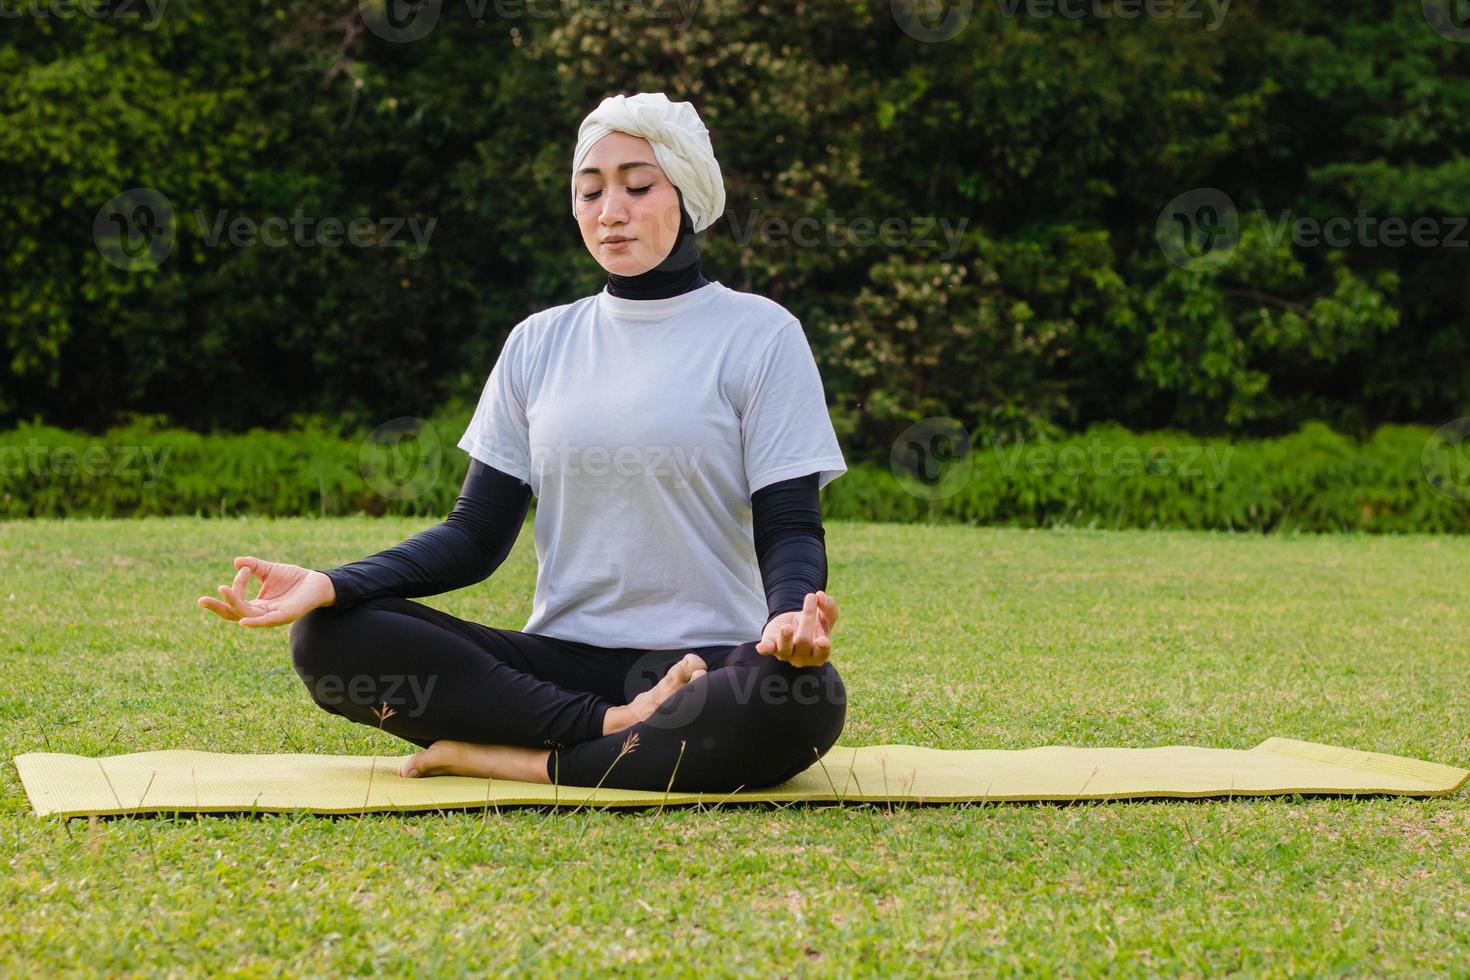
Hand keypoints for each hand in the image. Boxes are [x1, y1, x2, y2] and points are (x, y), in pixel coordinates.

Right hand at [196, 556, 334, 628]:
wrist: (319, 582)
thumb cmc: (294, 579)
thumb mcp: (269, 570)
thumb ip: (253, 566)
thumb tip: (236, 562)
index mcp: (257, 605)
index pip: (237, 599)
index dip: (236, 585)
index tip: (243, 569)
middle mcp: (263, 613)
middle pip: (235, 613)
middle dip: (218, 607)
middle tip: (201, 600)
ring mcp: (274, 616)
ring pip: (248, 614)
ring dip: (234, 604)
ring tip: (222, 593)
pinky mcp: (287, 615)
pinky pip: (269, 621)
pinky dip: (256, 622)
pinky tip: (244, 621)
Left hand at [755, 590, 838, 667]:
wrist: (795, 623)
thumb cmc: (815, 624)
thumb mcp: (826, 615)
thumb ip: (828, 606)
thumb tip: (820, 596)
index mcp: (819, 654)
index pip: (822, 652)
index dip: (822, 648)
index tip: (822, 640)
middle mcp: (803, 657)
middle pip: (804, 641)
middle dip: (808, 618)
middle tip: (811, 598)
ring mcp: (786, 653)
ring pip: (785, 648)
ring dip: (786, 638)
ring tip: (786, 627)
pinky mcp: (772, 646)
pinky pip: (768, 649)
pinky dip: (765, 648)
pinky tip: (761, 648)